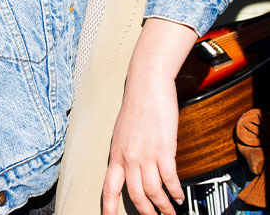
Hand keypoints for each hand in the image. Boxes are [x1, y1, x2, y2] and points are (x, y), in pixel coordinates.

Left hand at [102, 18, 197, 214]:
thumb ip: (125, 151)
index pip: (108, 185)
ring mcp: (145, 154)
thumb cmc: (136, 105)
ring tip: (170, 212)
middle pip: (134, 194)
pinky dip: (174, 191)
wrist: (146, 85)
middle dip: (145, 211)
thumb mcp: (122, 131)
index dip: (108, 205)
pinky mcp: (163, 149)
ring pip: (152, 191)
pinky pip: (169, 178)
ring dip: (162, 206)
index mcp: (115, 152)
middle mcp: (128, 156)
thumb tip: (130, 166)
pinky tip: (179, 196)